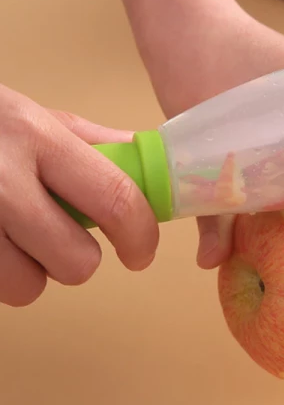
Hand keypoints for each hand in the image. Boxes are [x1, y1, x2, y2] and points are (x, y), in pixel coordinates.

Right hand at [0, 84, 158, 306]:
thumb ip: (93, 144)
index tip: (141, 253)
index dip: (141, 235)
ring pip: (27, 288)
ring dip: (28, 272)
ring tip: (8, 236)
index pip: (115, 199)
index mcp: (38, 138)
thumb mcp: (34, 117)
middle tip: (56, 235)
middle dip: (77, 258)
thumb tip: (149, 165)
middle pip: (76, 262)